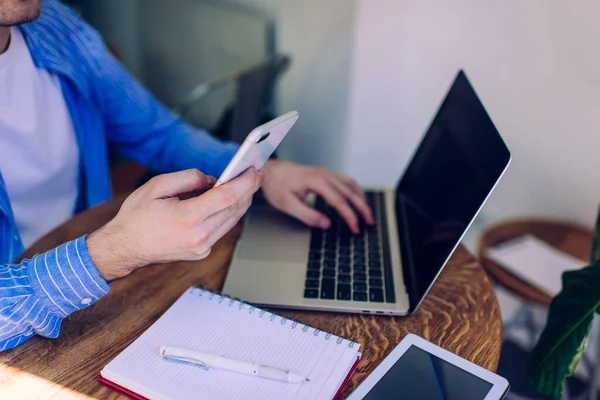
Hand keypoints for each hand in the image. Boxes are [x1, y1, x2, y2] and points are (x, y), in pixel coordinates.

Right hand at [87, 168, 262, 280]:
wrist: (124, 248)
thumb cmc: (136, 216)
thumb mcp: (157, 185)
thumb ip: (188, 178)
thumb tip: (212, 180)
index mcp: (188, 218)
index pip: (227, 197)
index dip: (244, 182)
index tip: (254, 170)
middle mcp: (198, 236)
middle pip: (234, 209)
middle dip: (248, 190)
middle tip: (256, 174)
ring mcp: (201, 248)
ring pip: (231, 221)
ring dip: (242, 202)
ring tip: (248, 185)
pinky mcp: (201, 252)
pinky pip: (222, 229)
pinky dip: (229, 214)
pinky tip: (230, 201)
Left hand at [261, 160, 373, 232]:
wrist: (269, 170)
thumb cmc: (276, 186)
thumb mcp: (288, 205)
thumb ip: (308, 215)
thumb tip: (326, 224)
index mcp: (316, 181)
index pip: (340, 201)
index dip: (350, 216)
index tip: (355, 228)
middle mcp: (324, 174)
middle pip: (350, 191)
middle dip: (362, 208)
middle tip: (370, 222)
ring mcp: (326, 172)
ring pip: (351, 184)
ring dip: (361, 198)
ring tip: (367, 213)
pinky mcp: (324, 173)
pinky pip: (345, 181)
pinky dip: (354, 191)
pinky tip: (357, 199)